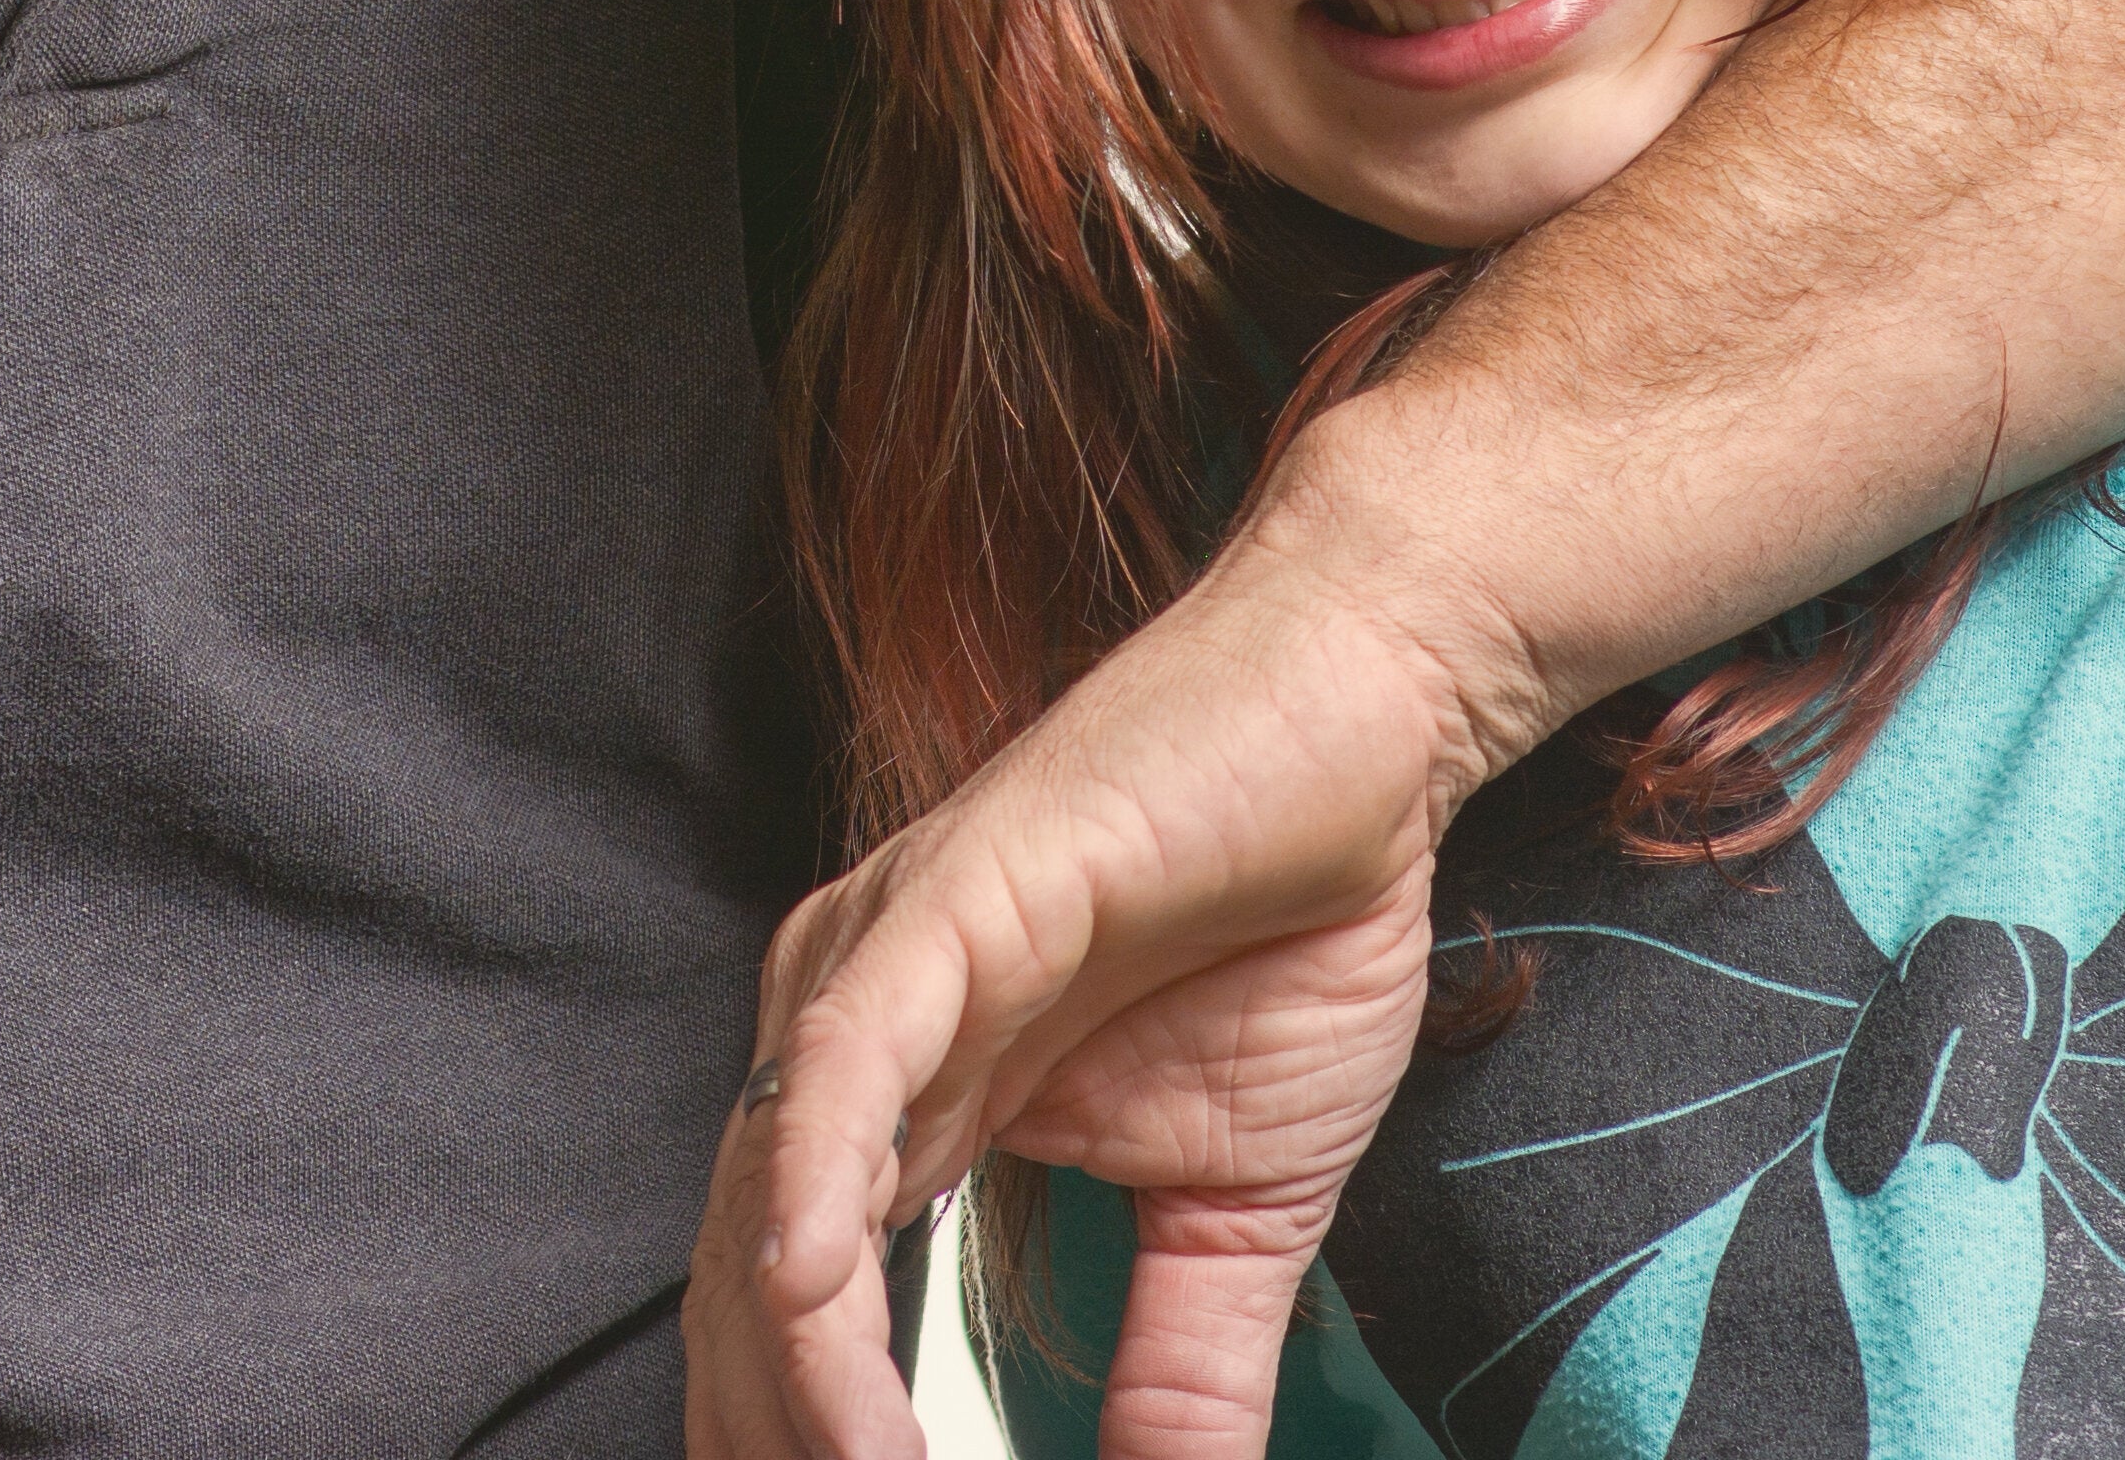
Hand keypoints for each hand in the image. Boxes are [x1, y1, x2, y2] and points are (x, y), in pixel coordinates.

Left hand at [684, 517, 1515, 1458]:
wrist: (1369, 735)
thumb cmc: (1287, 933)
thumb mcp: (1237, 1215)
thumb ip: (1181, 1372)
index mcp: (899, 1110)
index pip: (792, 1317)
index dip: (796, 1445)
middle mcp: (855, 1037)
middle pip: (754, 1285)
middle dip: (778, 1438)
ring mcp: (888, 962)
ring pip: (784, 1190)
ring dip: (799, 1366)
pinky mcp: (952, 899)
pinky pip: (849, 1051)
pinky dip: (817, 1172)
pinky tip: (811, 1283)